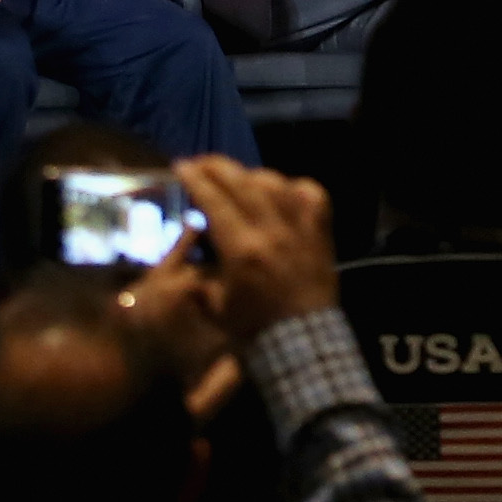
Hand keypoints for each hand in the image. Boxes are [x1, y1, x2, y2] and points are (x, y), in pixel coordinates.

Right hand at [174, 153, 337, 331]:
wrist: (303, 339)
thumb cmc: (255, 327)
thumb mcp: (216, 305)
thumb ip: (198, 275)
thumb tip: (189, 247)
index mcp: (242, 249)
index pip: (215, 200)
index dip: (196, 179)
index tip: (182, 166)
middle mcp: (271, 230)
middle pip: (241, 182)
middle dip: (216, 167)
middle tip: (200, 162)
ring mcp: (300, 227)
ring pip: (274, 183)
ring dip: (249, 174)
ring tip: (234, 175)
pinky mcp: (320, 231)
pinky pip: (309, 194)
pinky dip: (292, 186)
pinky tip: (279, 189)